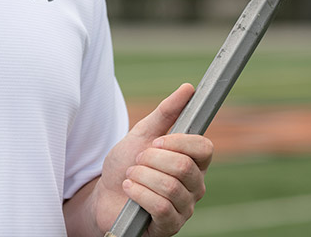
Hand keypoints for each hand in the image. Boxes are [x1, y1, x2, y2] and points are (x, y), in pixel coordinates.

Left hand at [93, 83, 213, 235]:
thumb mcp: (142, 133)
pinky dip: (139, 194)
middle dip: (151, 160)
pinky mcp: (170, 226)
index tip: (156, 141)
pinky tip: (129, 191)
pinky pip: (161, 207)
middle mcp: (195, 185)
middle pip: (184, 166)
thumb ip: (166, 112)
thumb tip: (188, 88)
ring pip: (170, 187)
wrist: (105, 196)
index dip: (179, 142)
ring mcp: (184, 207)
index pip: (205, 148)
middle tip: (137, 161)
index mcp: (193, 162)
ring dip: (141, 177)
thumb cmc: (126, 164)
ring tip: (131, 177)